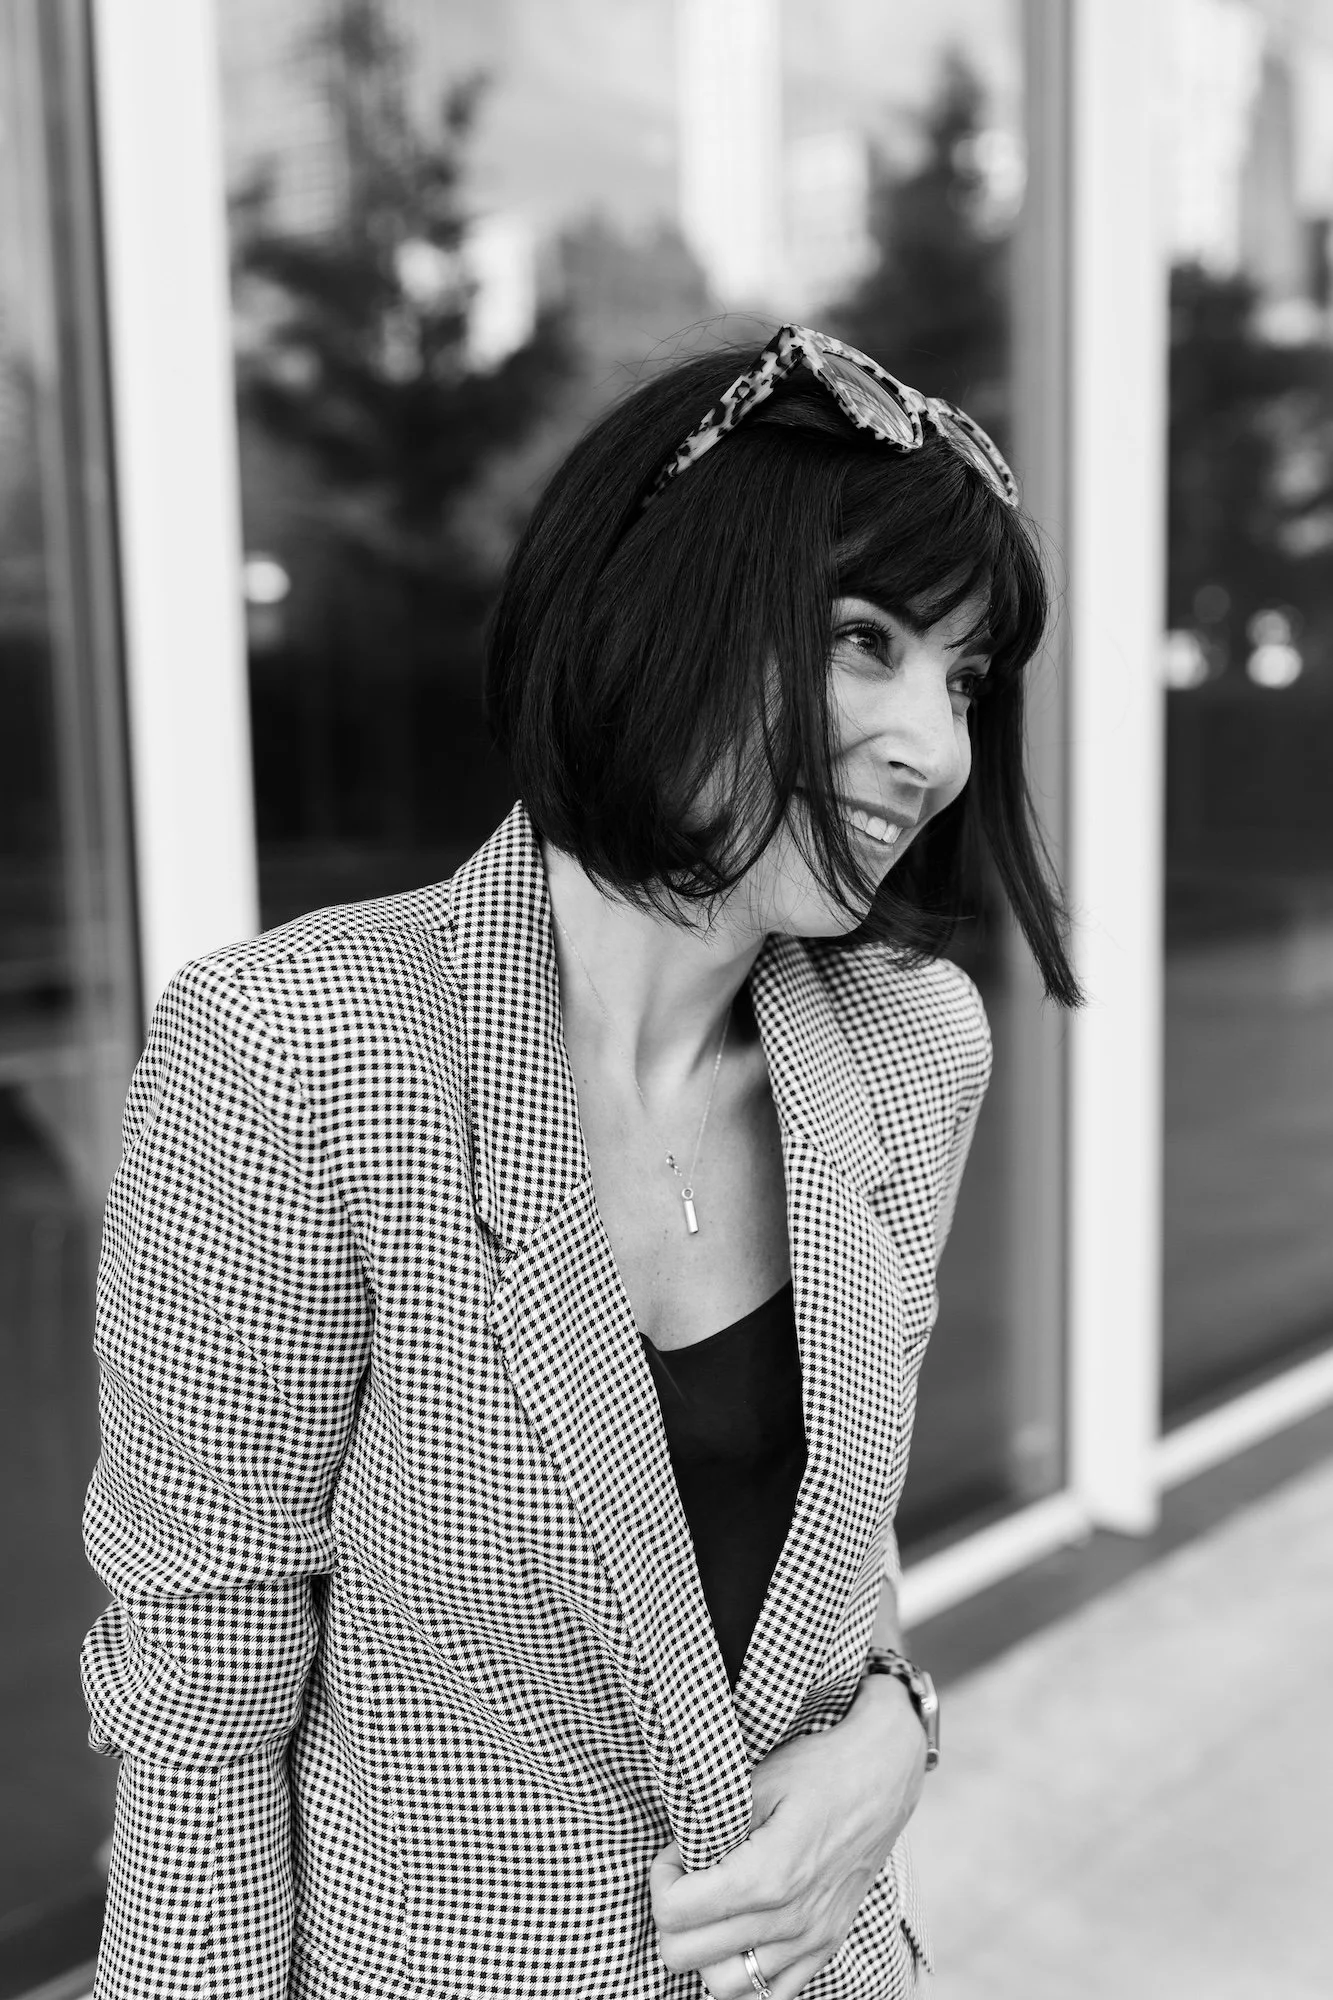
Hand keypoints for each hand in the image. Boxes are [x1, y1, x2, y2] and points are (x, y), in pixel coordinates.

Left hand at [650, 1676, 925, 1998]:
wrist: (883, 1775)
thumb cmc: (819, 1769)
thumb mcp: (760, 1780)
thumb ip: (712, 1824)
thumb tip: (677, 1858)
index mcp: (767, 1876)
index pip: (675, 1913)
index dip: (661, 1879)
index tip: (675, 1853)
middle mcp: (789, 1920)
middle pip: (687, 1956)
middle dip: (671, 1917)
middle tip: (685, 1877)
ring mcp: (811, 1940)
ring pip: (725, 1987)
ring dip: (703, 1953)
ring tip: (709, 1909)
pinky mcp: (826, 1946)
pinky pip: (772, 1993)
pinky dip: (744, 1972)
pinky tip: (740, 1934)